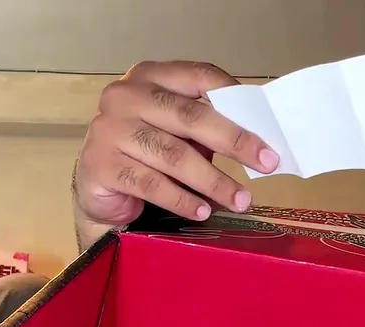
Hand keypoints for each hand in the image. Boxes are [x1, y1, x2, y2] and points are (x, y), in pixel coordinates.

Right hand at [73, 60, 279, 227]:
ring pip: (174, 155)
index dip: (236, 99)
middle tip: (267, 164)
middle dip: (235, 141)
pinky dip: (183, 200)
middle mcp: (127, 96)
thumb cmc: (146, 153)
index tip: (267, 127)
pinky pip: (152, 184)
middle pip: (190, 116)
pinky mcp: (101, 165)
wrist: (97, 185)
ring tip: (240, 200)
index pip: (200, 76)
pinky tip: (203, 211)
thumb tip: (261, 146)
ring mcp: (110, 129)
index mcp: (151, 76)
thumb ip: (208, 127)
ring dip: (213, 181)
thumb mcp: (179, 132)